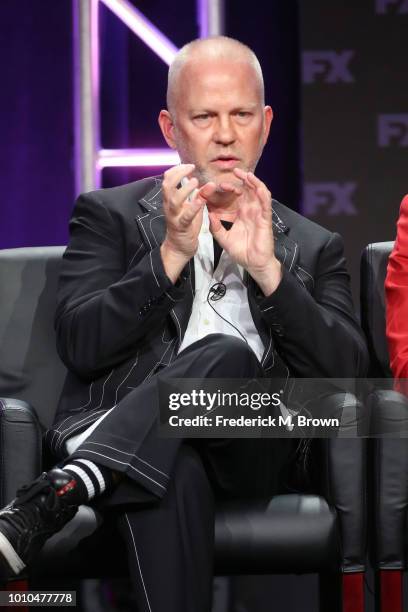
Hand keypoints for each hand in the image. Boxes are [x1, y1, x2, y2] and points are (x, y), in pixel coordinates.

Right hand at [160, 164, 215, 281]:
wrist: (179, 247)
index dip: (176, 169)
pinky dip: (193, 207)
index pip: (168, 179)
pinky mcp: (181, 226)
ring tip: (195, 181)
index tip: (189, 165)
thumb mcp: (193, 208)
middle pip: (167, 185)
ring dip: (184, 189)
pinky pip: (186, 216)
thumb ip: (199, 196)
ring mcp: (174, 216)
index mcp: (170, 199)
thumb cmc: (185, 225)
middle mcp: (169, 206)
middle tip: (191, 168)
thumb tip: (209, 183)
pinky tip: (200, 200)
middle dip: (178, 173)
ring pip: (174, 199)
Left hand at [209, 168, 281, 295]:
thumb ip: (216, 227)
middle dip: (239, 180)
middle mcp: (250, 211)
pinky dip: (262, 193)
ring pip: (258, 192)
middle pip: (246, 190)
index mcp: (240, 214)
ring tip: (245, 174)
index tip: (216, 186)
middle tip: (230, 174)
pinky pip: (266, 203)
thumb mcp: (223, 238)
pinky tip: (257, 186)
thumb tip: (209, 214)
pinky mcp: (265, 218)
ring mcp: (258, 213)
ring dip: (252, 182)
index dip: (227, 190)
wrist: (253, 263)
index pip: (234, 197)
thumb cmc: (241, 251)